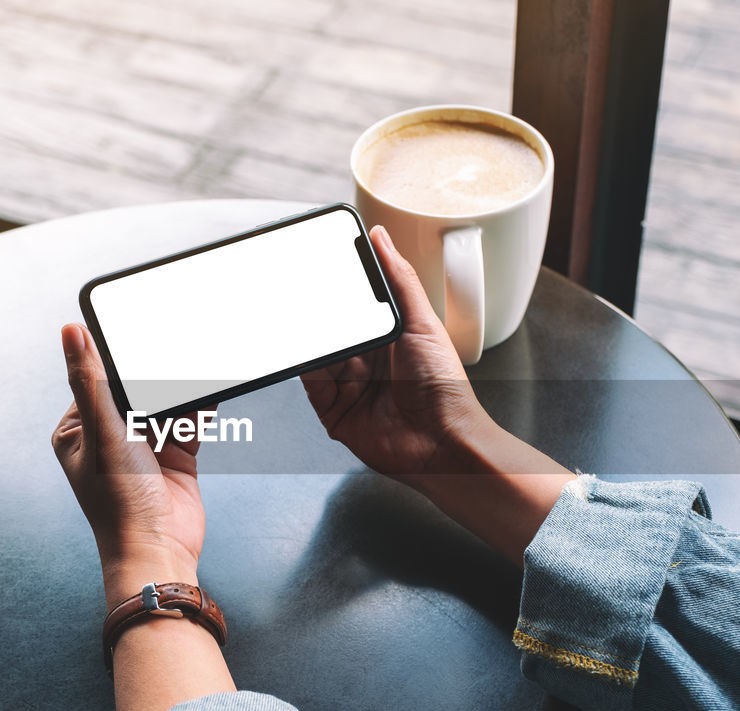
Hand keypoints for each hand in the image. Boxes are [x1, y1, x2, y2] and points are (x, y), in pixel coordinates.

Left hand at [52, 324, 204, 606]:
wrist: (159, 551)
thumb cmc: (120, 504)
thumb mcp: (104, 432)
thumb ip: (91, 380)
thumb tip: (70, 330)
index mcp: (78, 430)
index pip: (98, 379)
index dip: (119, 357)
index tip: (137, 330)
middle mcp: (110, 436)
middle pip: (136, 388)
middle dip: (156, 373)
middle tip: (174, 347)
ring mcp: (144, 446)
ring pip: (165, 402)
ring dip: (180, 390)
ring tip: (196, 368)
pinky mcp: (176, 456)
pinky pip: (190, 421)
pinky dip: (200, 407)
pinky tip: (210, 392)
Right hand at [302, 225, 491, 486]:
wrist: (441, 444)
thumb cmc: (445, 389)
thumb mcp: (422, 323)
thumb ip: (399, 279)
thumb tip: (382, 237)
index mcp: (390, 336)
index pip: (355, 303)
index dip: (338, 285)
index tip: (320, 264)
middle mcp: (367, 360)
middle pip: (332, 327)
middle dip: (316, 310)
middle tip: (298, 286)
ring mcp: (348, 385)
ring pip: (317, 352)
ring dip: (308, 336)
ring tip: (294, 313)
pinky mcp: (333, 410)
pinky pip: (310, 382)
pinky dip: (303, 365)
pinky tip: (301, 349)